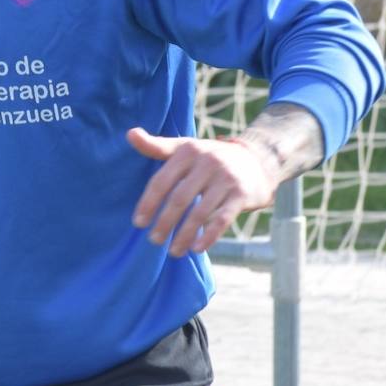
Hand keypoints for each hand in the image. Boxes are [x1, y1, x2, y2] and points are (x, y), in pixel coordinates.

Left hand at [127, 127, 276, 257]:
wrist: (256, 160)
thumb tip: (129, 134)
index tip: (138, 223)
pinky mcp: (241, 194)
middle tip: (154, 240)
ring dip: (184, 235)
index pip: (162, 180)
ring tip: (173, 251)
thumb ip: (157, 146)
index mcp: (188, 151)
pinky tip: (196, 249)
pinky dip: (208, 236)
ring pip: (199, 212)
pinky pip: (222, 219)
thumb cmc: (209, 158)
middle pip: (179, 198)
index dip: (148, 203)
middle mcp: (207, 162)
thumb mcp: (185, 148)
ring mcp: (225, 178)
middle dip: (164, 222)